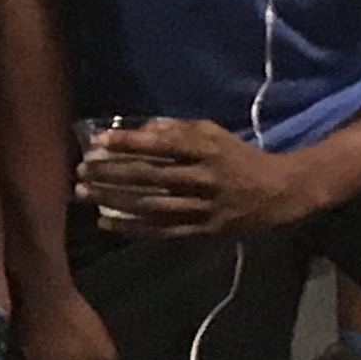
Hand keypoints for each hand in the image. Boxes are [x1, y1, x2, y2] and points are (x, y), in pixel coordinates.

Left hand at [75, 115, 307, 240]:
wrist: (278, 193)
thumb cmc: (237, 157)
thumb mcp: (213, 133)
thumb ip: (177, 129)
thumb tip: (139, 128)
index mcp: (208, 149)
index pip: (163, 144)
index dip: (130, 143)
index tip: (99, 142)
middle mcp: (205, 178)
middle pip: (152, 176)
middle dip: (113, 173)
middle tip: (82, 170)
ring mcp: (204, 208)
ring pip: (153, 205)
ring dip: (115, 200)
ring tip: (85, 194)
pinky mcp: (204, 231)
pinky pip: (163, 231)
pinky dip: (133, 228)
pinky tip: (106, 223)